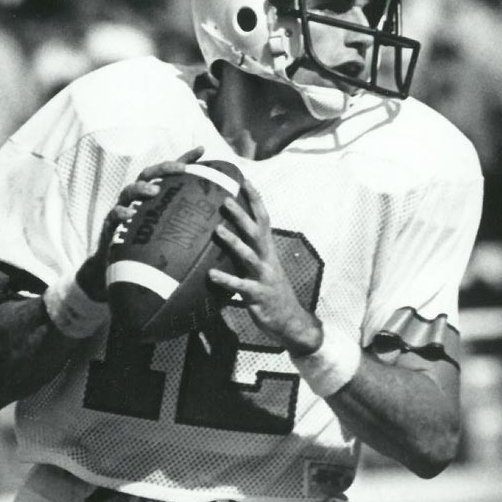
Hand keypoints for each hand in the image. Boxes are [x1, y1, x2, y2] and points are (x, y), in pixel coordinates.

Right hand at [76, 147, 205, 299]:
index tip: (201, 151)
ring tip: (154, 191)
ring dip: (142, 188)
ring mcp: (123, 209)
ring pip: (129, 191)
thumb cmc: (147, 241)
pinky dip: (122, 213)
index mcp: (151, 193)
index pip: (167, 171)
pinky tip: (131, 214)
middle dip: (163, 169)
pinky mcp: (112, 226)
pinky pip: (114, 216)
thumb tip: (217, 202)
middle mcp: (137, 197)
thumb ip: (186, 211)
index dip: (184, 159)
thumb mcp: (167, 226)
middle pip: (148, 174)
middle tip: (180, 169)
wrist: (122, 266)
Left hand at [209, 178, 322, 355]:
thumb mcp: (261, 268)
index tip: (244, 180)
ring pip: (249, 256)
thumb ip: (246, 253)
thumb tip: (226, 237)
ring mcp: (264, 277)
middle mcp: (268, 260)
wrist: (290, 321)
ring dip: (234, 242)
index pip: (264, 219)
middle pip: (256, 232)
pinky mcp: (259, 296)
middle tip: (226, 199)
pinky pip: (241, 286)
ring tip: (217, 230)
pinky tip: (211, 275)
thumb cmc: (270, 292)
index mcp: (268, 251)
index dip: (255, 200)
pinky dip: (226, 279)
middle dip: (242, 215)